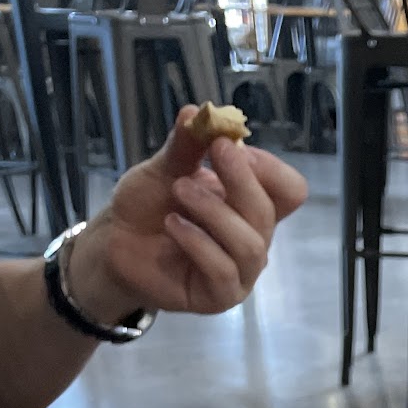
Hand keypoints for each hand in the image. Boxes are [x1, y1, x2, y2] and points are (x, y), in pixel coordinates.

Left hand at [66, 108, 307, 323]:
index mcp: (250, 206)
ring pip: (250, 244)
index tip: (231, 145)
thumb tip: (198, 112)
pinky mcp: (219, 296)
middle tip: (212, 153)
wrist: (117, 242)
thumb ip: (186, 145)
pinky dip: (197, 242)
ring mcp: (240, 271)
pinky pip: (223, 270)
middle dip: (241, 179)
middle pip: (269, 212)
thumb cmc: (149, 206)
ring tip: (178, 190)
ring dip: (214, 211)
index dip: (269, 168)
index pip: (290, 191)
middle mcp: (253, 238)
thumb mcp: (166, 167)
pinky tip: (173, 224)